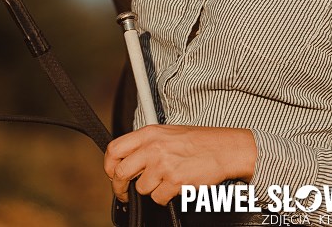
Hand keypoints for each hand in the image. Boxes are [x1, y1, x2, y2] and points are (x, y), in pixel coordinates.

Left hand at [104, 125, 256, 206]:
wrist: (223, 149)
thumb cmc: (197, 141)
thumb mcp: (166, 133)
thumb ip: (145, 144)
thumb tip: (127, 161)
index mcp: (148, 133)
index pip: (114, 149)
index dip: (109, 165)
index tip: (112, 174)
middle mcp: (152, 148)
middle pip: (120, 172)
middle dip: (120, 187)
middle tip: (125, 192)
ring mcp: (163, 165)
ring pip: (141, 188)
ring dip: (150, 190)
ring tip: (164, 181)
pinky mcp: (174, 181)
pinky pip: (158, 199)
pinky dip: (164, 198)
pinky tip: (174, 187)